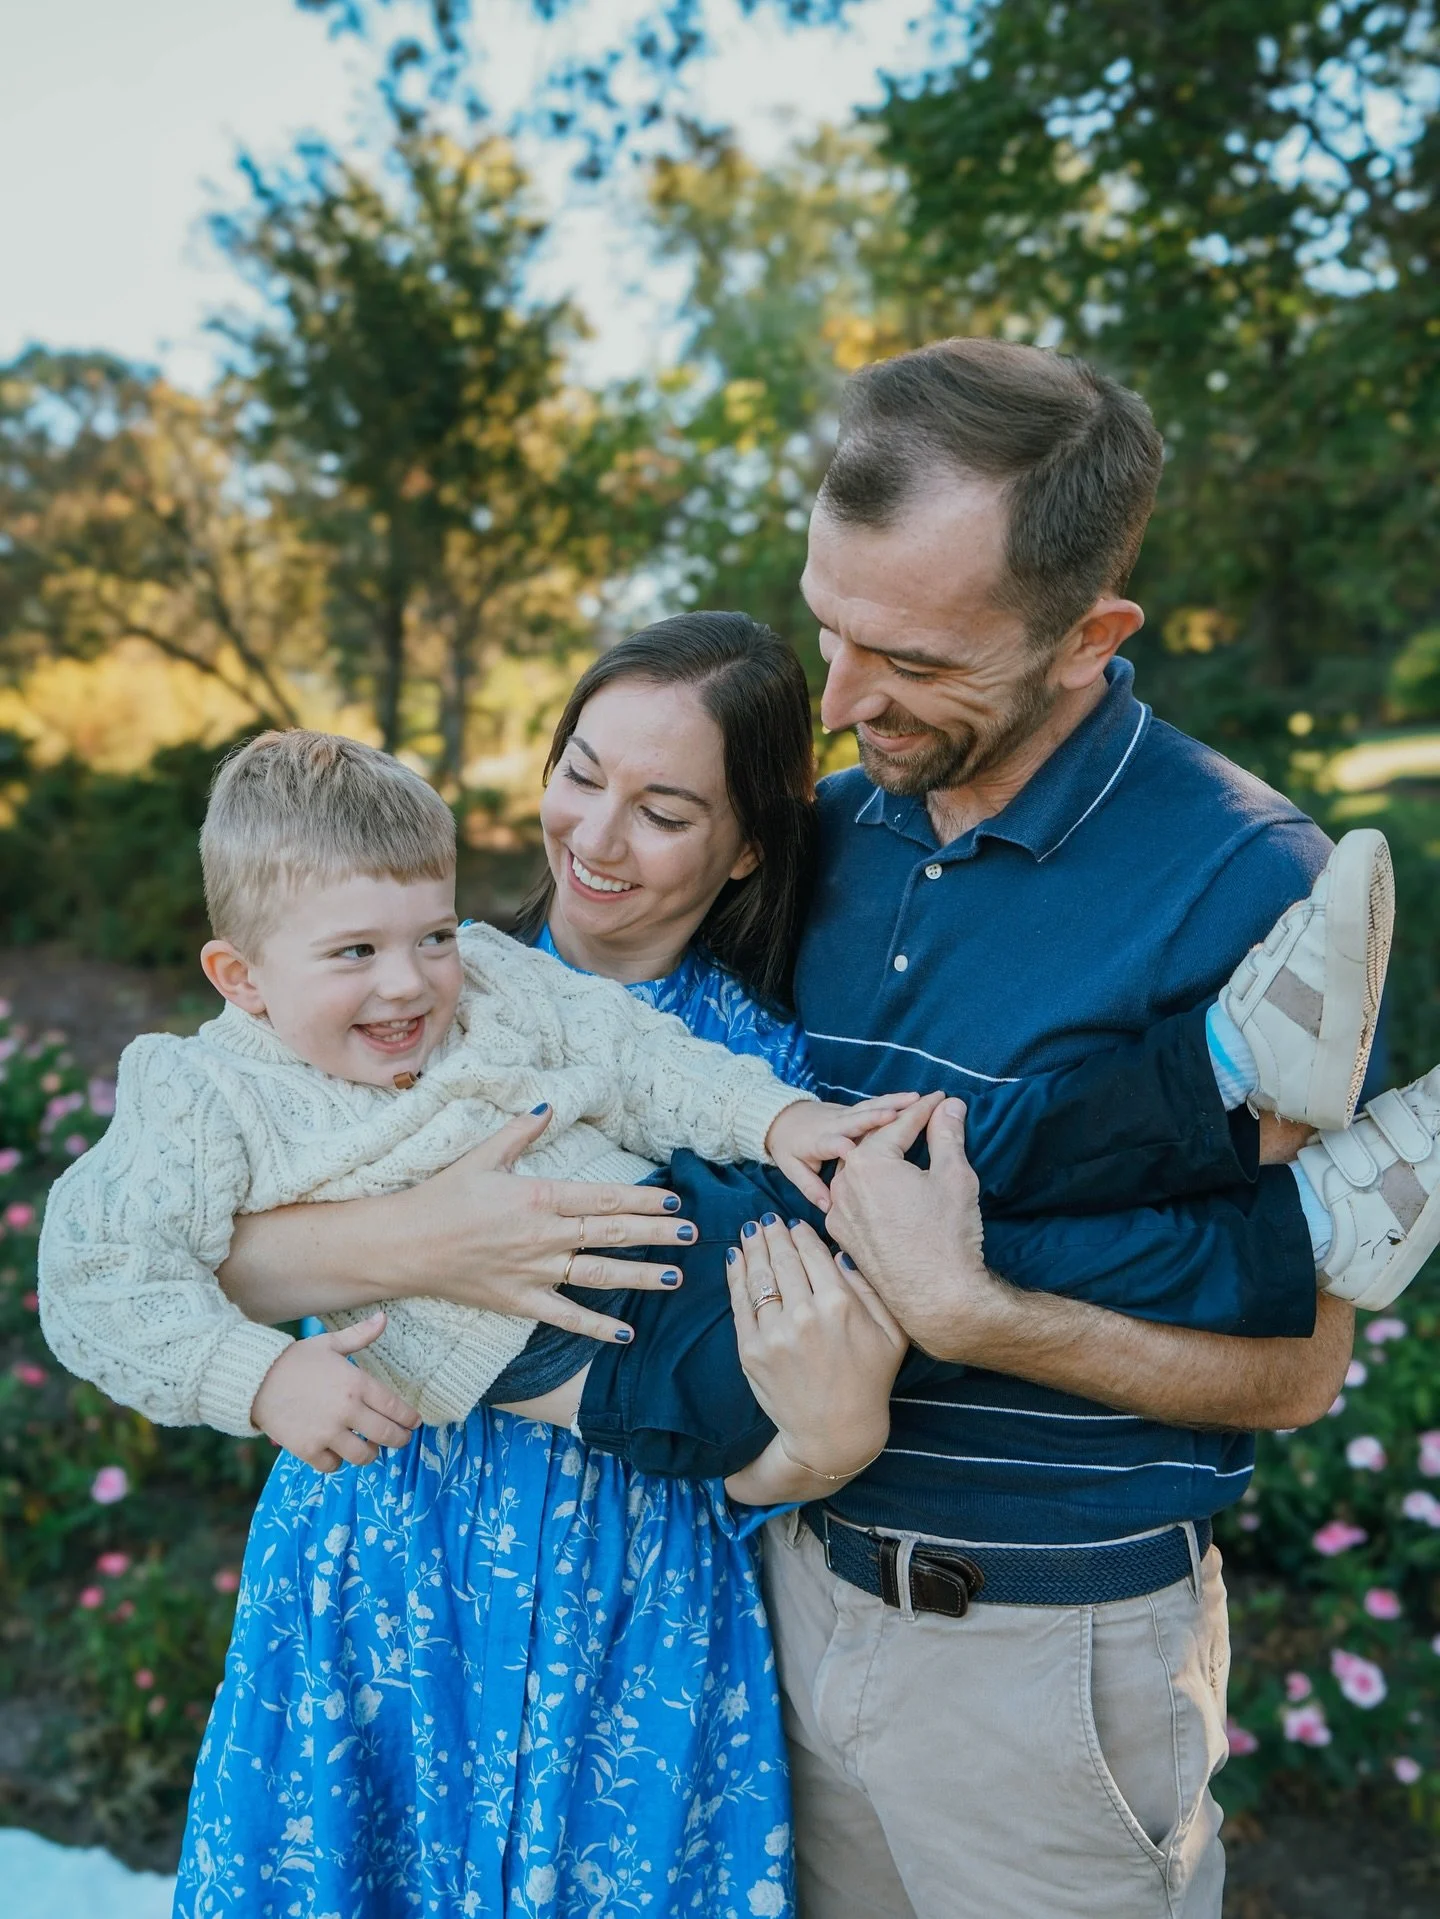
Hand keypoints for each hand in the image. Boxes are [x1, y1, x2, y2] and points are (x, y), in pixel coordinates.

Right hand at [250, 1312, 421, 1472]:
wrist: (256, 1379)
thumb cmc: (295, 1360)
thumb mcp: (329, 1344)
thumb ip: (360, 1335)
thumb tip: (384, 1318)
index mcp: (357, 1383)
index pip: (395, 1408)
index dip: (409, 1419)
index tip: (414, 1423)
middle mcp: (347, 1410)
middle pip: (388, 1435)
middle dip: (400, 1440)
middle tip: (400, 1439)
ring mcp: (328, 1432)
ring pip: (364, 1456)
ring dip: (370, 1453)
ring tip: (369, 1447)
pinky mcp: (308, 1449)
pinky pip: (334, 1466)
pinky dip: (337, 1461)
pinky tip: (337, 1451)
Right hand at [391, 1105, 702, 1343]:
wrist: (403, 1245)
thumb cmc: (442, 1197)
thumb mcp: (482, 1155)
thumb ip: (521, 1130)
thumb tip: (549, 1104)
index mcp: (537, 1196)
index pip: (603, 1198)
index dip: (642, 1200)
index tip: (674, 1200)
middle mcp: (542, 1235)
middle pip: (611, 1234)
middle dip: (656, 1235)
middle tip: (691, 1234)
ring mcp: (533, 1272)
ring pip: (598, 1275)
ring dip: (640, 1277)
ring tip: (675, 1278)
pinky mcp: (520, 1301)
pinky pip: (565, 1316)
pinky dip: (596, 1327)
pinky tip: (626, 1334)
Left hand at [726, 1216, 906, 1476]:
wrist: (834, 1433)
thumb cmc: (869, 1380)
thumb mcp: (891, 1334)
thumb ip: (872, 1289)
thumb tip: (841, 1254)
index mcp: (840, 1304)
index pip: (813, 1254)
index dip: (801, 1234)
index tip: (794, 1223)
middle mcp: (805, 1314)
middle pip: (783, 1259)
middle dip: (773, 1234)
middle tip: (767, 1219)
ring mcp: (774, 1332)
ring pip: (759, 1277)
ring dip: (752, 1248)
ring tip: (750, 1231)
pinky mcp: (751, 1350)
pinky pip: (740, 1303)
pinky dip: (735, 1276)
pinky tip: (735, 1258)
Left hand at [765, 1092, 921, 1208]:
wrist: (782, 1117)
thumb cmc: (789, 1147)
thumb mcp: (793, 1169)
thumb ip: (811, 1187)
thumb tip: (828, 1207)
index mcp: (819, 1142)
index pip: (831, 1144)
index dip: (841, 1145)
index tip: (853, 1149)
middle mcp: (834, 1125)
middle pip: (857, 1119)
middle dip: (877, 1115)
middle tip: (900, 1113)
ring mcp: (844, 1114)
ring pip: (870, 1107)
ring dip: (893, 1102)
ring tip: (916, 1099)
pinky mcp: (853, 1109)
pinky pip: (874, 1105)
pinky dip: (893, 1101)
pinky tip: (913, 1100)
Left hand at [825, 1095, 999, 1360]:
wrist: (936, 1298)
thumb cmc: (948, 1236)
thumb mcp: (954, 1176)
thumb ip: (947, 1135)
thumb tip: (950, 1106)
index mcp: (868, 1163)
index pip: (900, 1125)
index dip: (925, 1109)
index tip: (943, 1098)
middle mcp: (843, 1185)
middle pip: (873, 1144)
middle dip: (900, 1128)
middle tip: (927, 1116)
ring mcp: (839, 1213)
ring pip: (858, 1171)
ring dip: (881, 1156)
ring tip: (907, 1147)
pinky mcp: (843, 1237)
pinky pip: (853, 1199)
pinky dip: (870, 1186)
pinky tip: (888, 1185)